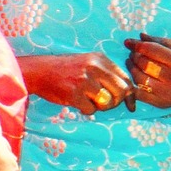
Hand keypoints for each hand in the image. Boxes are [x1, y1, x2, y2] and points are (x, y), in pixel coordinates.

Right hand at [18, 53, 132, 116]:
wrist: (39, 71)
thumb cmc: (67, 70)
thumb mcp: (89, 63)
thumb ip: (107, 74)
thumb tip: (128, 92)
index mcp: (101, 59)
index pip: (126, 79)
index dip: (131, 95)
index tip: (131, 106)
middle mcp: (95, 68)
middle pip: (121, 91)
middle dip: (116, 102)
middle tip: (105, 104)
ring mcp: (84, 80)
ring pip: (108, 102)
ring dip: (100, 107)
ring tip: (89, 102)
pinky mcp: (74, 93)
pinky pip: (91, 110)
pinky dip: (87, 110)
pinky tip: (78, 103)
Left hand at [123, 35, 170, 111]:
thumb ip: (161, 41)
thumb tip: (140, 36)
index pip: (152, 50)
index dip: (137, 45)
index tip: (128, 42)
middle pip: (144, 63)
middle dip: (134, 56)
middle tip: (133, 53)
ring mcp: (166, 92)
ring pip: (138, 78)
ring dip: (131, 68)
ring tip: (131, 63)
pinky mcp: (160, 102)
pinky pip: (138, 93)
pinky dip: (132, 84)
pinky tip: (134, 76)